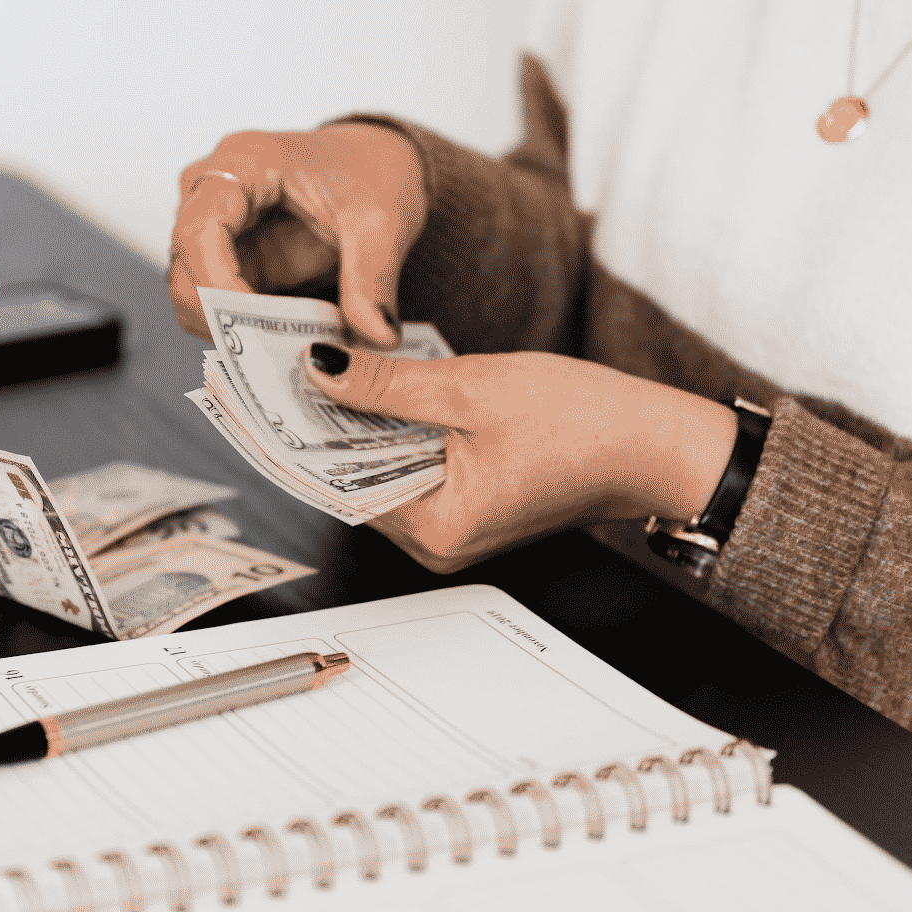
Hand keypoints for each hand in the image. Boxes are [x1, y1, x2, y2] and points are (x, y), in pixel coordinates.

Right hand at [168, 123, 425, 349]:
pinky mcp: (228, 261)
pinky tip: (288, 344)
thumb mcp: (383, 221)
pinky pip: (219, 307)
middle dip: (224, 320)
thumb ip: (374, 279)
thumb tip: (376, 336)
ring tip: (293, 350)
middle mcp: (214, 191)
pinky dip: (248, 332)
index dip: (215, 283)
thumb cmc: (370, 171)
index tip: (250, 328)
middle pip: (185, 268)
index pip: (200, 228)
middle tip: (280, 355)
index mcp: (245, 160)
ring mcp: (215, 228)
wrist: (374, 165)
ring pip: (194, 295)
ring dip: (235, 331)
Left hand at [301, 343, 737, 572]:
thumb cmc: (586, 422)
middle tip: (278, 370)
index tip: (255, 394)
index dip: (293, 433)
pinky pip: (411, 469)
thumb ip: (386, 384)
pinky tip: (375, 391)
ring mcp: (454, 528)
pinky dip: (392, 432)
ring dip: (355, 424)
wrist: (657, 444)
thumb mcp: (471, 388)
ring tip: (319, 370)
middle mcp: (438, 542)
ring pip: (380, 472)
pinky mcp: (470, 506)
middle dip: (319, 423)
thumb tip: (320, 369)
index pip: (334, 482)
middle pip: (352, 480)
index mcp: (436, 526)